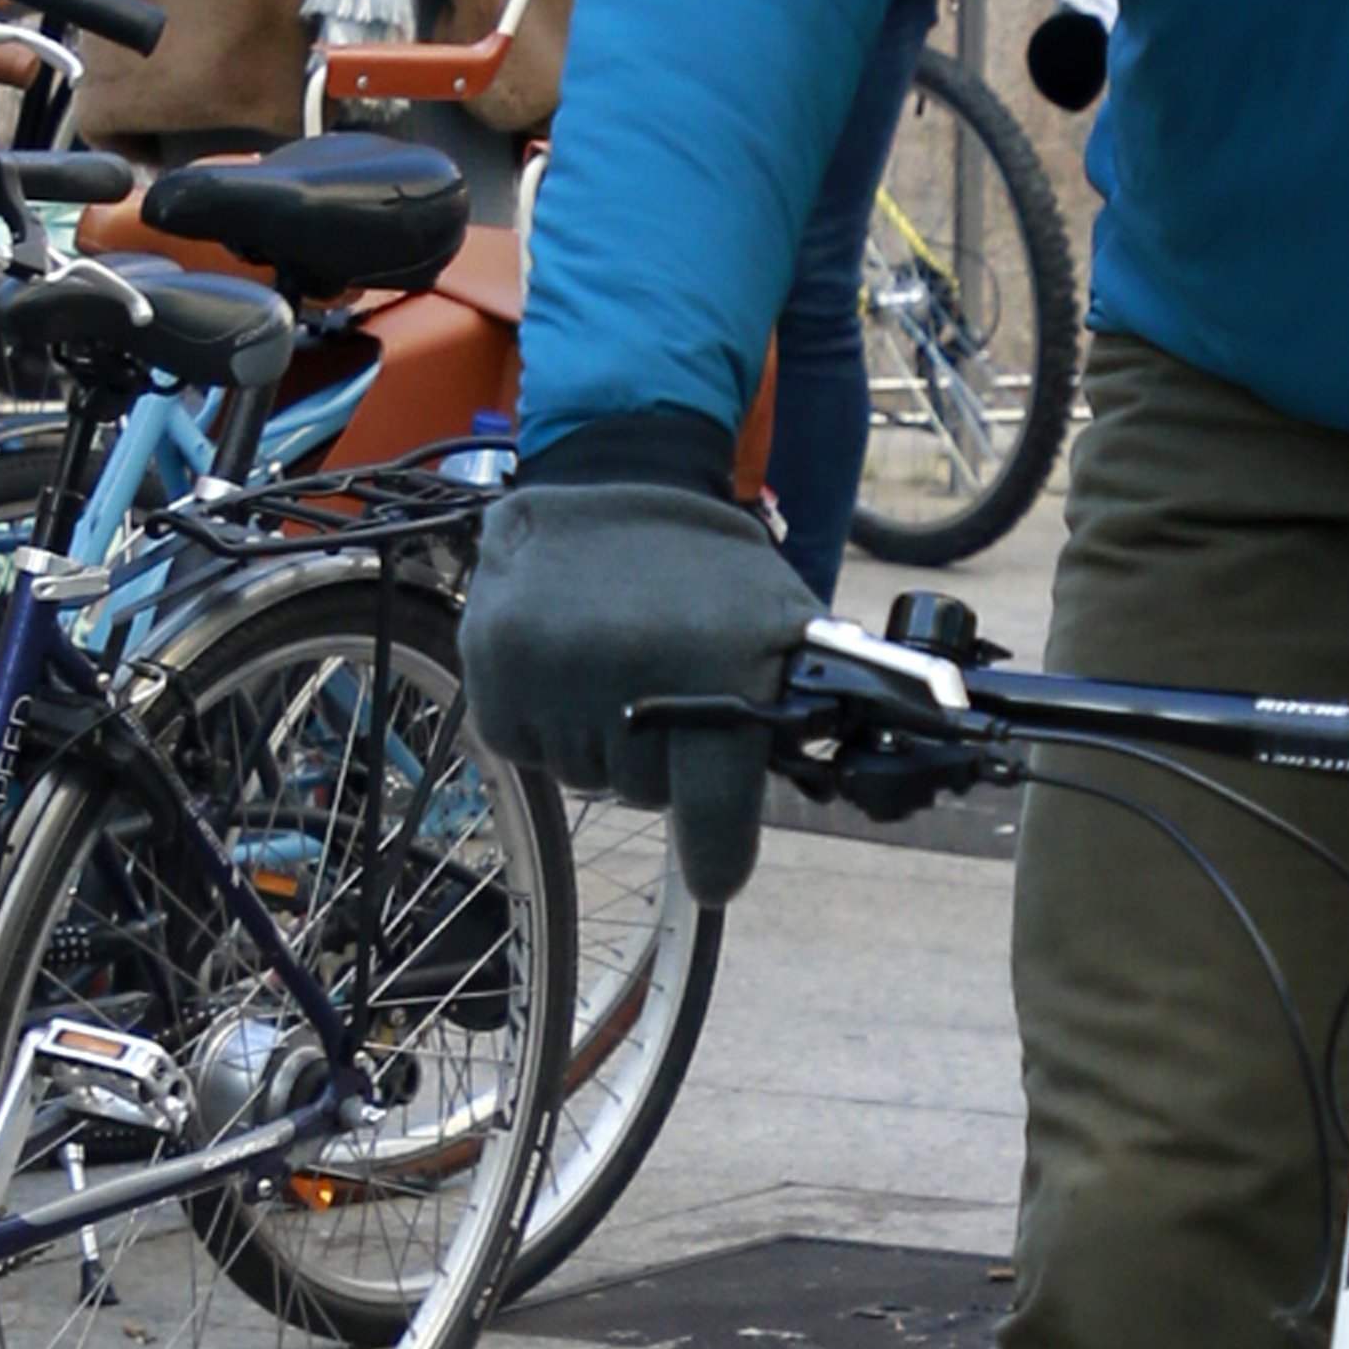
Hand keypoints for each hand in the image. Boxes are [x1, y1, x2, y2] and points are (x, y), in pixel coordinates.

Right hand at [461, 464, 812, 905]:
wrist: (615, 474)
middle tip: (665, 685)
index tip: (718, 875)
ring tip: (614, 660)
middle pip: (646, 790)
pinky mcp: (491, 661)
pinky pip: (523, 745)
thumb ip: (799, 711)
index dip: (718, 848)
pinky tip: (565, 662)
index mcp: (717, 658)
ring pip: (582, 772)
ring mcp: (550, 665)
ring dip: (600, 736)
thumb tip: (858, 785)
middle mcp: (626, 666)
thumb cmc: (710, 568)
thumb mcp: (784, 622)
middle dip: (663, 758)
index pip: (711, 799)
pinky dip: (543, 717)